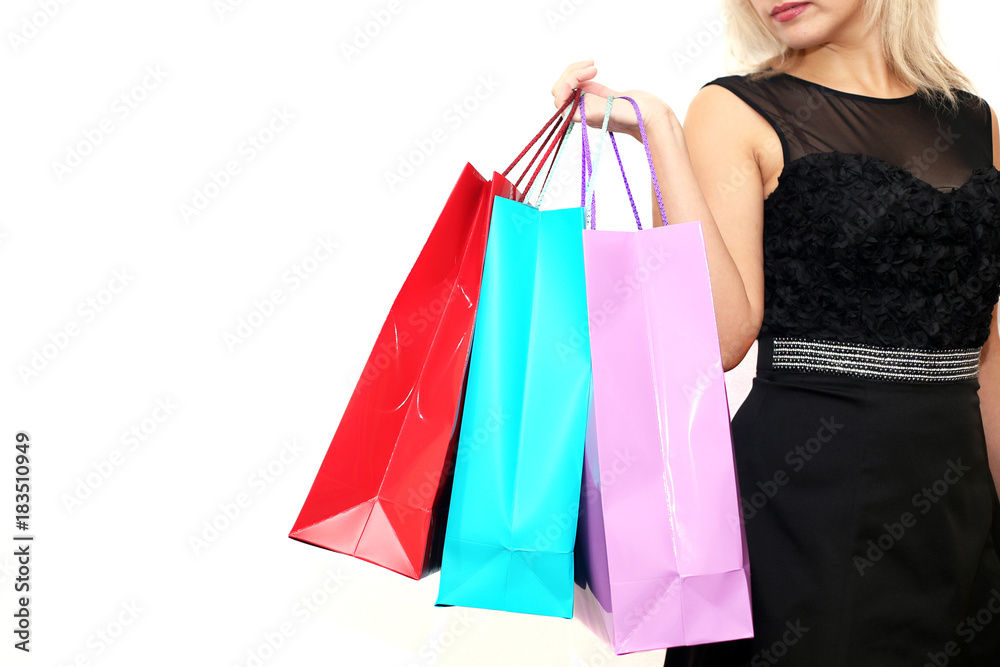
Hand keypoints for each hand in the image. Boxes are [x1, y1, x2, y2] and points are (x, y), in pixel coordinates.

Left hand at [551, 59, 673, 141]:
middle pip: (562, 90)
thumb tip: (575, 101)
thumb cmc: (634, 118)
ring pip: (571, 84)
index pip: (561, 100)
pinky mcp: (600, 96)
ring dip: (577, 70)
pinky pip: (582, 83)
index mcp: (583, 116)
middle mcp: (584, 110)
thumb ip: (591, 106)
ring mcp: (592, 102)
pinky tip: (593, 68)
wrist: (652, 117)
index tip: (584, 76)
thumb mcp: (610, 112)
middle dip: (572, 73)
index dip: (566, 85)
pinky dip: (583, 72)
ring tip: (592, 64)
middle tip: (592, 65)